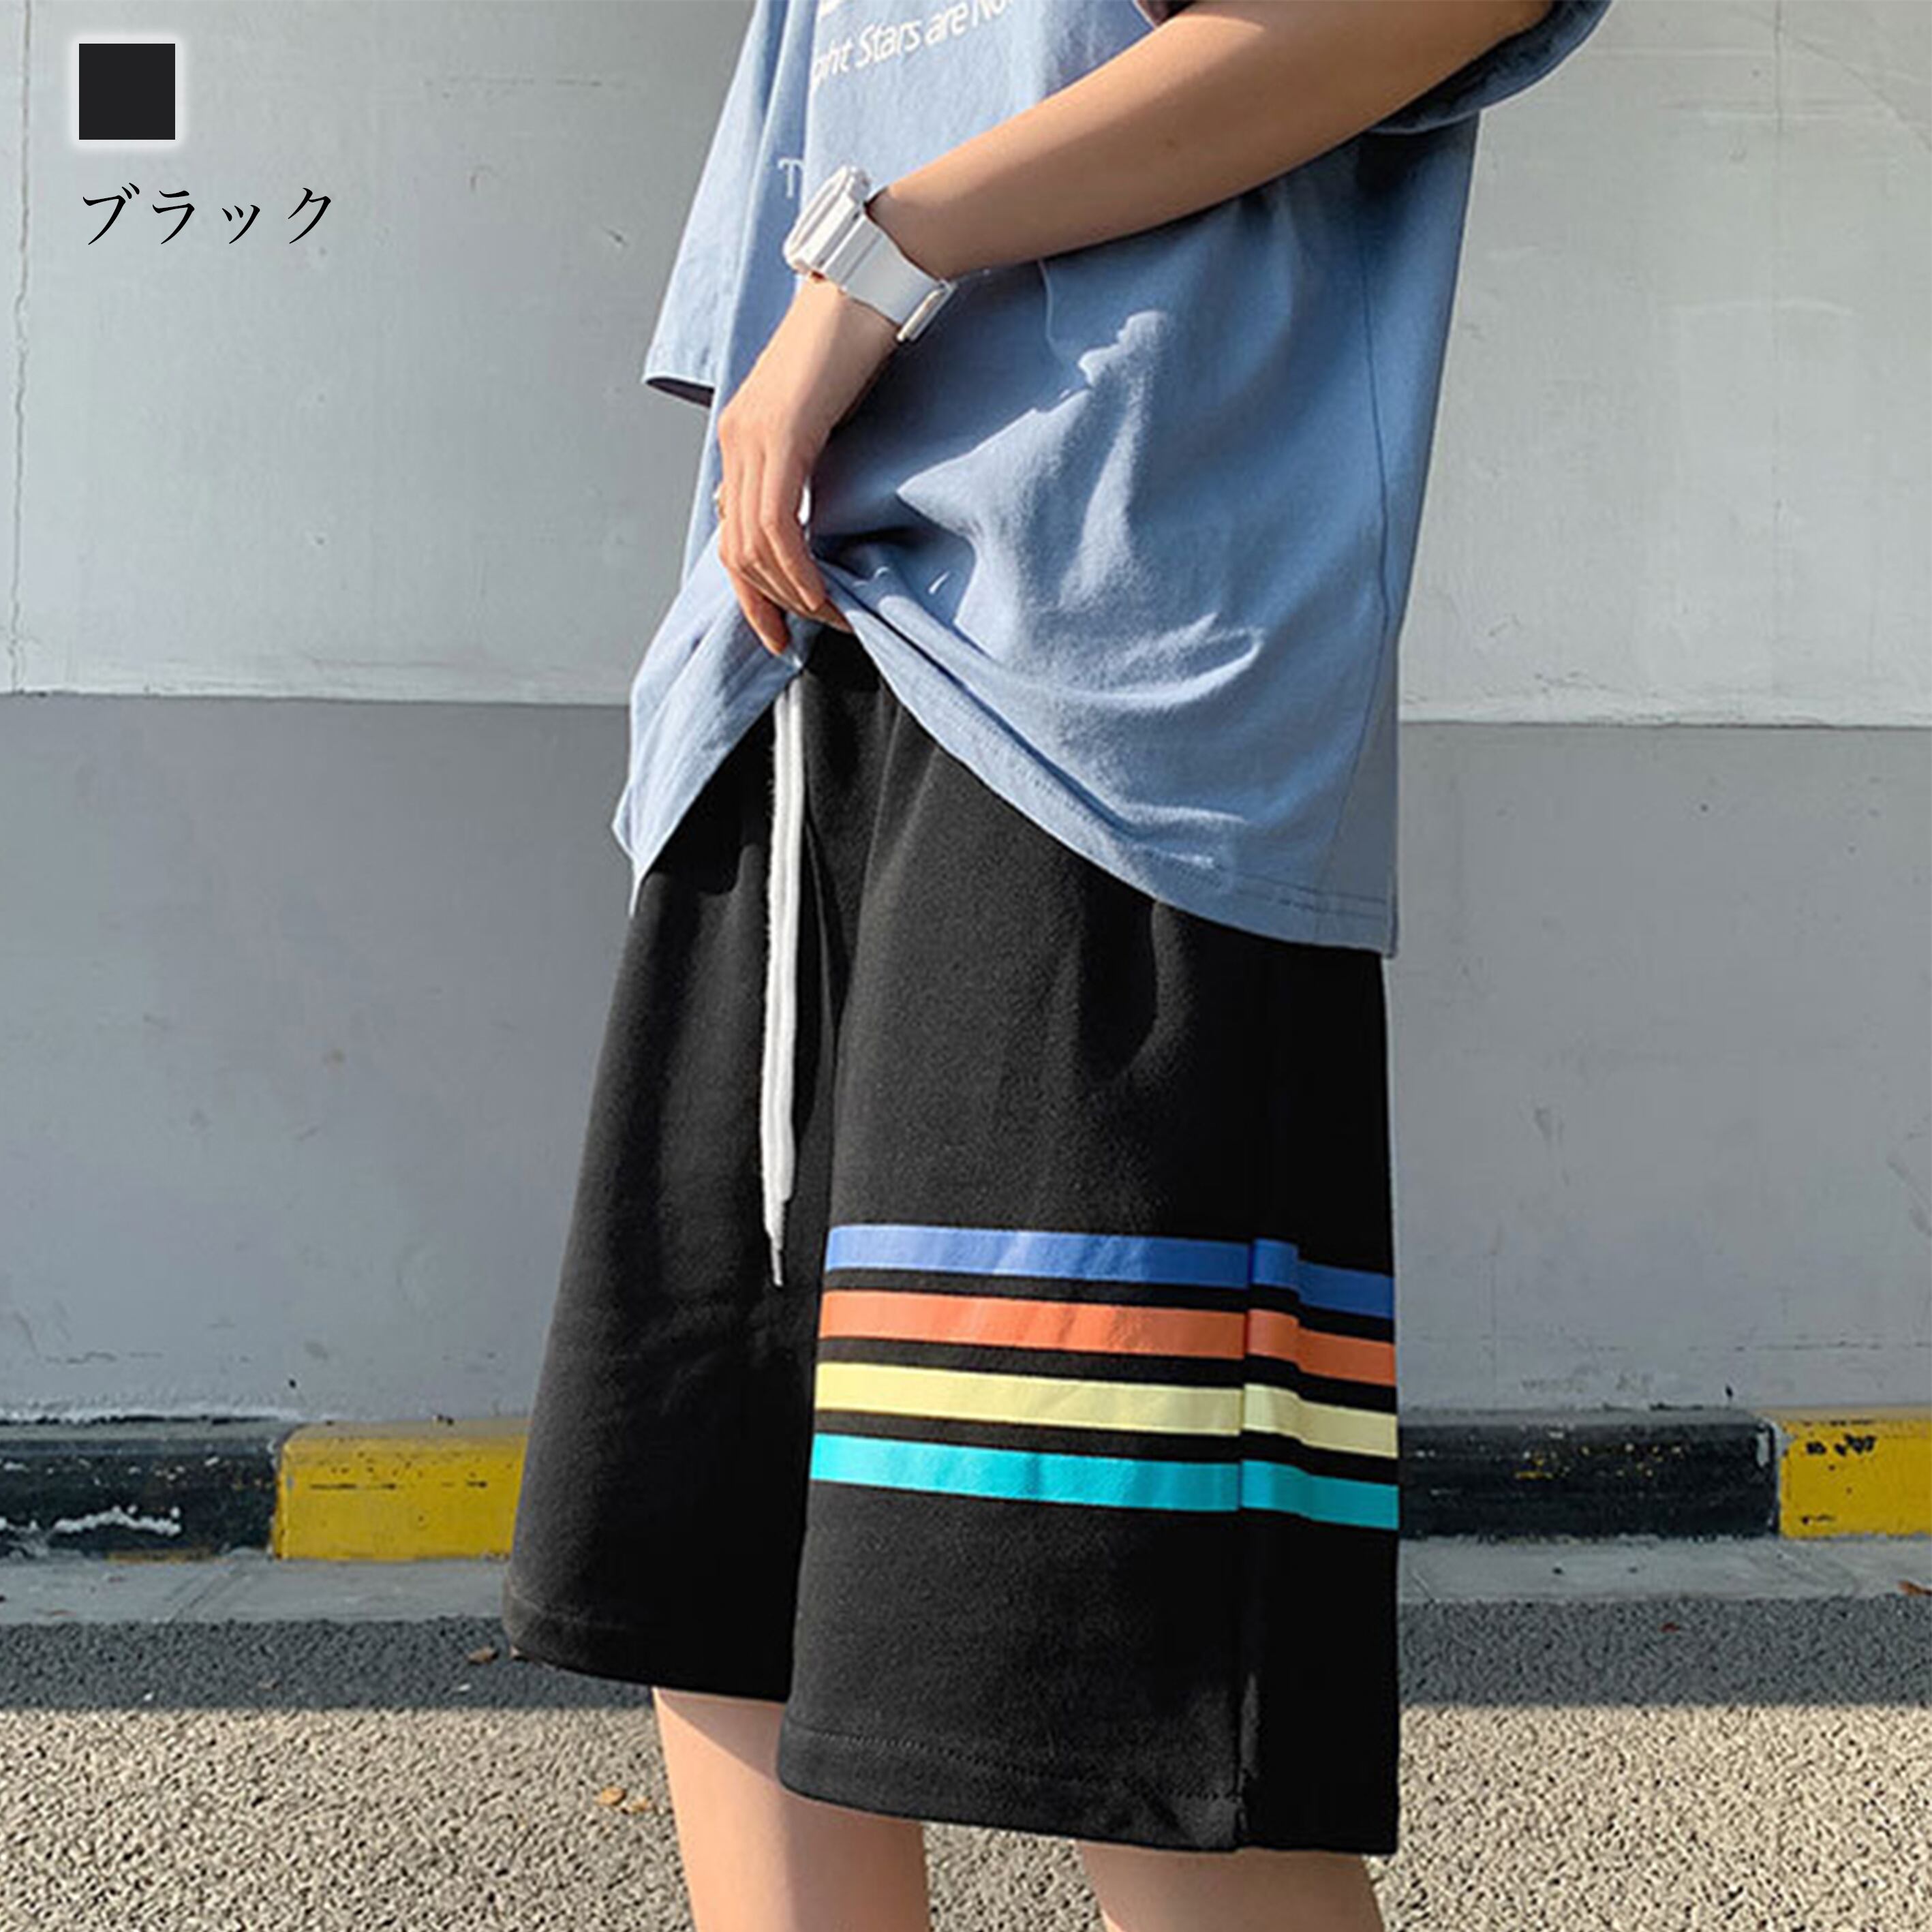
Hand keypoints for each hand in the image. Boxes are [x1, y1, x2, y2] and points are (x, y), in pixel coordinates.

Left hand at [713, 271, 899, 655]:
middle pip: (734, 549)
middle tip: (802, 635)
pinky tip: (821, 591)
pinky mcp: (783, 436)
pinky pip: (778, 525)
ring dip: (789, 593)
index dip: (750, 590)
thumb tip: (818, 515)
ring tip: (825, 614)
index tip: (778, 626)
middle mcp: (736, 439)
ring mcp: (754, 437)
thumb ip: (810, 461)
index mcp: (742, 436)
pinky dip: (797, 569)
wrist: (870, 281)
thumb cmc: (860, 342)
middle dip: (765, 604)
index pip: (732, 532)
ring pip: (753, 546)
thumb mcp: (827, 414)